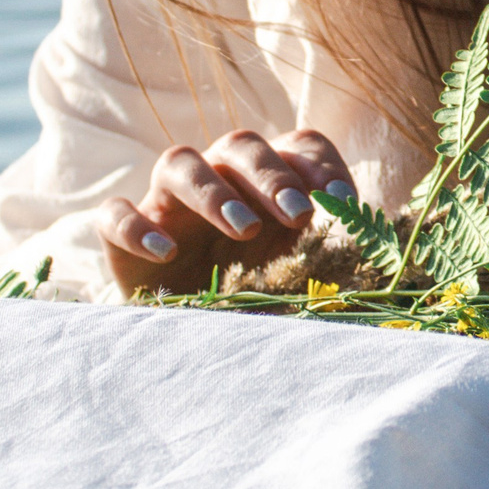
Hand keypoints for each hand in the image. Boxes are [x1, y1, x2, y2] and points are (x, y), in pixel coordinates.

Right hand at [99, 128, 355, 294]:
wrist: (180, 343)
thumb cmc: (247, 300)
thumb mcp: (291, 282)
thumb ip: (322, 266)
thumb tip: (371, 273)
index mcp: (267, 185)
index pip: (299, 146)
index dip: (323, 165)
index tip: (344, 202)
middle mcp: (218, 180)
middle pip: (240, 146)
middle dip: (273, 175)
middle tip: (299, 213)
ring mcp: (165, 204)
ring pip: (179, 163)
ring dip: (214, 190)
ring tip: (244, 229)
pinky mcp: (121, 238)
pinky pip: (116, 214)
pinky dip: (138, 227)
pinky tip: (166, 254)